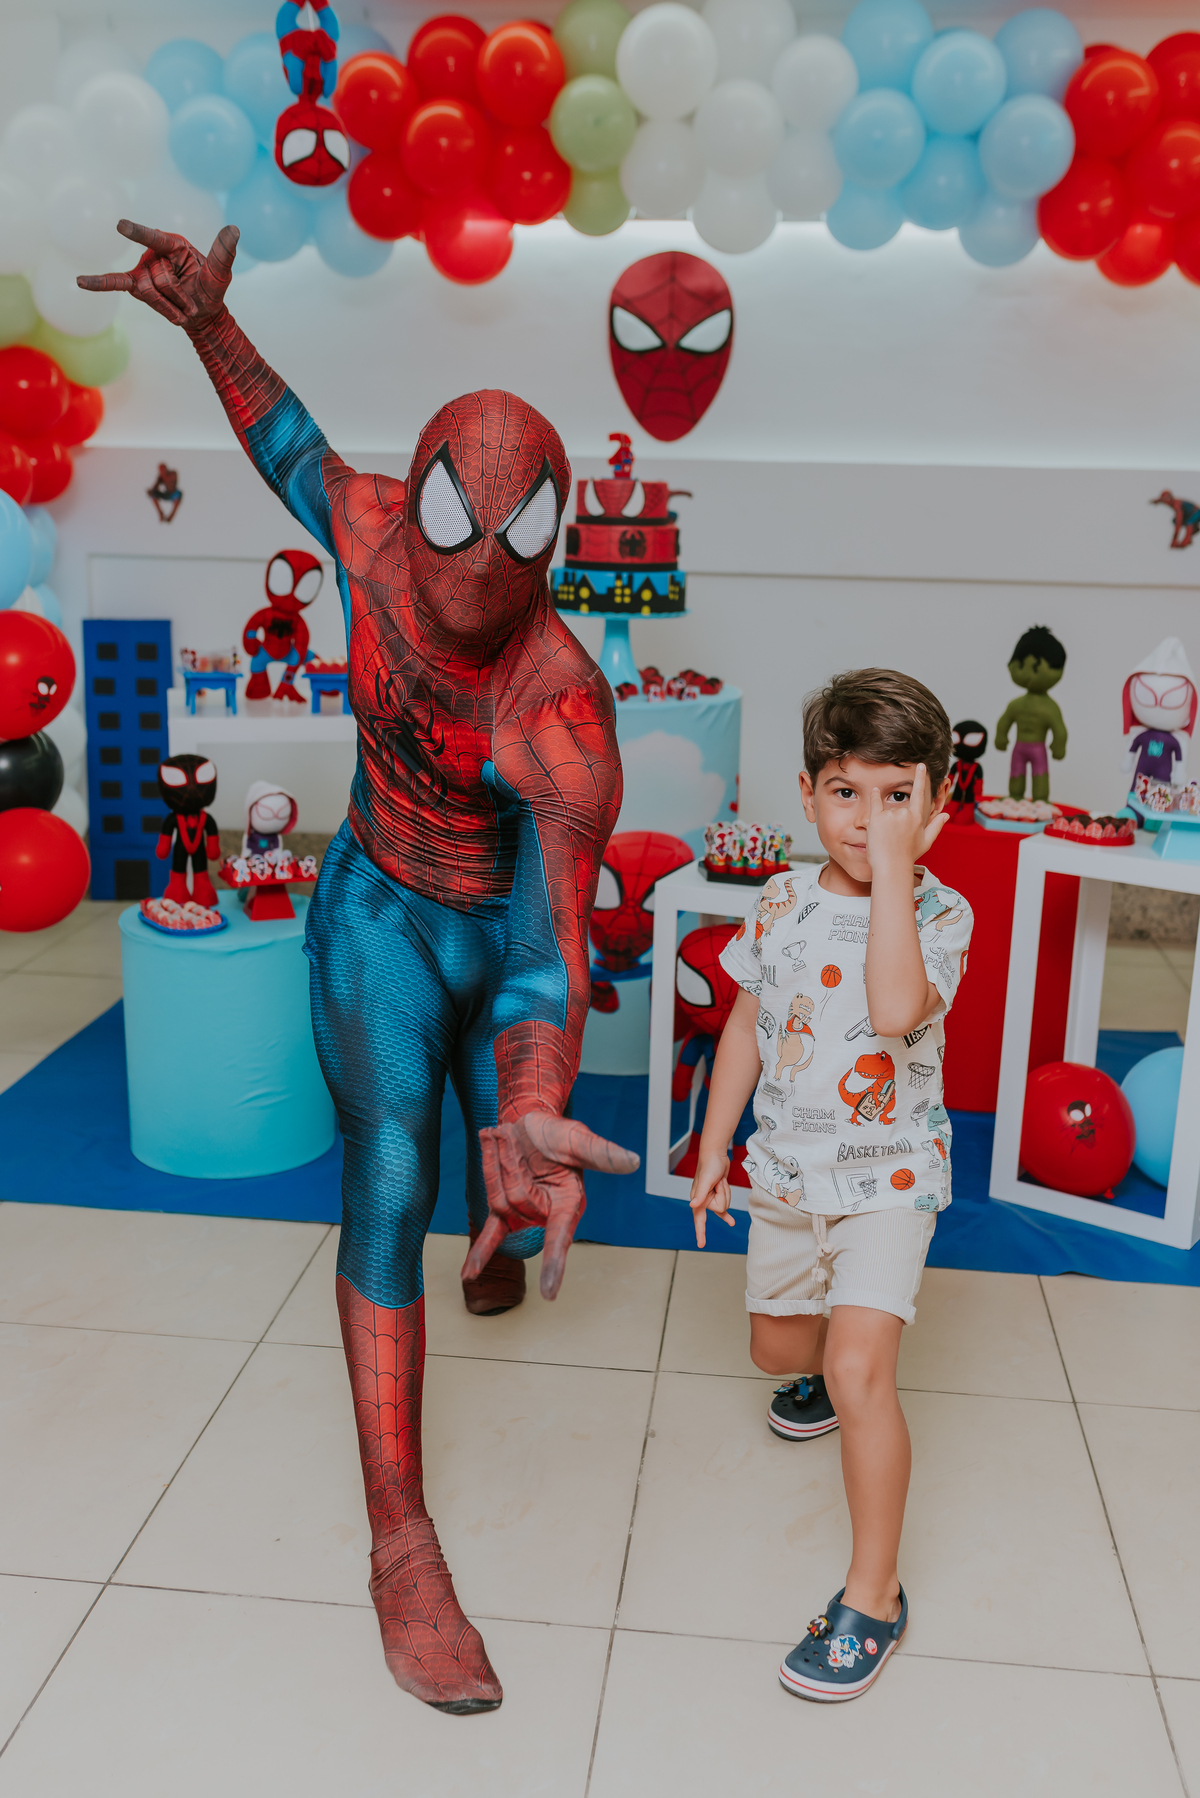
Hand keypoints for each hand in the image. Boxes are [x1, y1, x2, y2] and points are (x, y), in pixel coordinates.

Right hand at [76, 220, 238, 330]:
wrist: (203, 312)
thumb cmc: (211, 288)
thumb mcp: (220, 273)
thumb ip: (223, 253)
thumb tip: (233, 230)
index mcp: (174, 245)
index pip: (155, 239)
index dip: (138, 233)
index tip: (121, 227)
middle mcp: (155, 253)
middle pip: (157, 279)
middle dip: (176, 298)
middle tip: (190, 302)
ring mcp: (143, 269)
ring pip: (148, 293)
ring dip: (168, 308)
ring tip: (180, 309)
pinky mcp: (135, 285)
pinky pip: (115, 282)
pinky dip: (98, 283)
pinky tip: (80, 282)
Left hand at [463, 1113, 639, 1300]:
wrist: (529, 1121)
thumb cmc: (557, 1132)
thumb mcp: (578, 1139)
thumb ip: (602, 1154)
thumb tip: (633, 1162)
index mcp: (570, 1203)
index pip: (560, 1237)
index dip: (554, 1264)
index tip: (550, 1293)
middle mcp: (547, 1213)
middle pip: (515, 1201)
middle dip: (507, 1164)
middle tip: (507, 1134)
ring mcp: (523, 1213)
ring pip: (497, 1200)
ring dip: (493, 1164)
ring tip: (499, 1138)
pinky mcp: (503, 1208)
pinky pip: (491, 1234)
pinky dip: (481, 1253)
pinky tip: (468, 1274)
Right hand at [689, 1146, 735, 1247]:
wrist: (716, 1154)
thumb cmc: (709, 1165)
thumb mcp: (707, 1180)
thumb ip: (701, 1194)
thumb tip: (693, 1205)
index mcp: (698, 1199)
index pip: (698, 1220)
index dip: (700, 1233)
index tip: (701, 1245)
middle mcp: (703, 1200)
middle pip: (720, 1209)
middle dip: (724, 1195)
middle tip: (718, 1183)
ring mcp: (711, 1198)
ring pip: (725, 1205)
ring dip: (726, 1192)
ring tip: (721, 1181)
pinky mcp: (718, 1195)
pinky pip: (724, 1208)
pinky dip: (727, 1215)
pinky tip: (731, 1222)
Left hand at [865, 763, 946, 873]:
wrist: (891, 867)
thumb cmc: (908, 856)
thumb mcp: (926, 841)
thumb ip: (936, 826)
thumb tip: (946, 815)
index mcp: (917, 817)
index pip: (920, 793)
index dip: (921, 778)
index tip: (921, 766)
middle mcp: (905, 813)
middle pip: (900, 809)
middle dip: (896, 822)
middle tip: (894, 839)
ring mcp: (891, 815)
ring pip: (888, 812)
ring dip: (885, 823)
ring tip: (886, 839)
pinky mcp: (876, 818)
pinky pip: (875, 803)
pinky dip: (874, 796)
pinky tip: (874, 790)